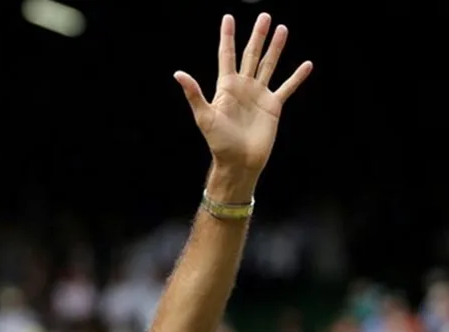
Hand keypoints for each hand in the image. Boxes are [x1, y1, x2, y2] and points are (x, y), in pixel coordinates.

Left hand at [175, 14, 312, 178]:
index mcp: (226, 87)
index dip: (227, 37)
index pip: (227, 56)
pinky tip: (306, 65)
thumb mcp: (204, 117)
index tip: (229, 18)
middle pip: (251, 55)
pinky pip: (287, 87)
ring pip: (269, 65)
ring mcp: (259, 95)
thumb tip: (178, 73)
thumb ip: (194, 94)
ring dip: (276, 48)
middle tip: (264, 16)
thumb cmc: (219, 142)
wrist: (239, 162)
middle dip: (257, 35)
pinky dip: (297, 77)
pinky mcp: (273, 106)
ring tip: (282, 29)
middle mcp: (243, 87)